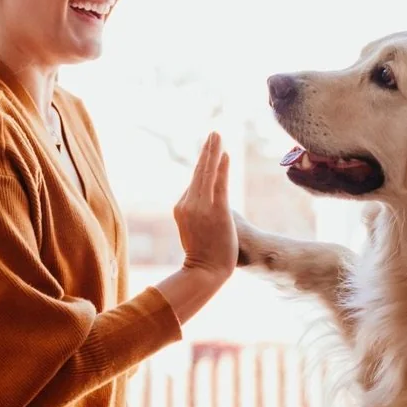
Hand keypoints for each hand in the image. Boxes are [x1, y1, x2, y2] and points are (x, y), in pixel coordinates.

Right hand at [174, 133, 235, 275]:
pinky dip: (222, 168)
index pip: (194, 183)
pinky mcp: (217, 211)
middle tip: (213, 134)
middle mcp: (188, 204)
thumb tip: (205, 205)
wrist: (205, 272)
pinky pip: (219, 184)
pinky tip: (225, 155)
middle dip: (206, 151)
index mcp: (181, 207)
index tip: (211, 151)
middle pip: (198, 172)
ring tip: (217, 136)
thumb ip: (197, 214)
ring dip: (213, 152)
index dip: (204, 167)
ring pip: (207, 174)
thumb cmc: (203, 255)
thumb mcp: (193, 230)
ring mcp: (201, 207)